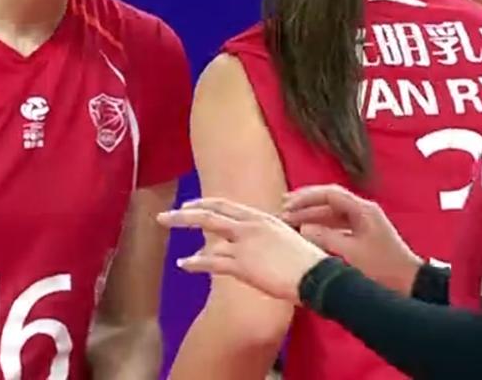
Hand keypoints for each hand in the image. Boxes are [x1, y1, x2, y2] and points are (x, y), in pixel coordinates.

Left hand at [157, 197, 327, 304]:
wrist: (317, 277)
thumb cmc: (308, 263)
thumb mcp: (286, 240)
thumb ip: (266, 237)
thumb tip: (254, 243)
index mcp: (262, 218)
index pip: (225, 205)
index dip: (204, 204)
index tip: (188, 204)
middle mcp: (250, 226)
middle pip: (210, 214)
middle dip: (184, 214)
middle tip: (163, 216)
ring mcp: (245, 244)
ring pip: (206, 232)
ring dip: (183, 228)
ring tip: (165, 228)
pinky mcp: (243, 265)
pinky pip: (211, 262)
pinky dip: (194, 262)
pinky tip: (182, 264)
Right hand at [281, 185, 422, 294]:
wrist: (409, 285)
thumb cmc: (383, 268)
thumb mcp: (350, 253)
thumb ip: (324, 237)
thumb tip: (303, 228)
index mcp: (363, 210)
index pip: (329, 193)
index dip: (306, 197)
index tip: (287, 204)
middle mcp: (363, 212)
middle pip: (329, 201)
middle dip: (305, 205)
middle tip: (283, 209)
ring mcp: (363, 224)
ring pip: (331, 214)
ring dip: (311, 217)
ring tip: (289, 222)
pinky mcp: (363, 237)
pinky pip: (337, 226)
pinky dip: (321, 228)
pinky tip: (306, 234)